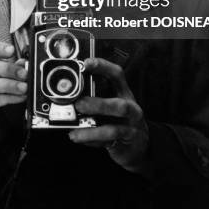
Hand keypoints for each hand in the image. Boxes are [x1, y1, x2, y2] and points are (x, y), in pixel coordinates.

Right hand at [0, 41, 27, 142]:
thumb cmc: (2, 102)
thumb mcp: (12, 84)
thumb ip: (16, 72)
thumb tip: (24, 62)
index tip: (11, 50)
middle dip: (6, 68)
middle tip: (24, 74)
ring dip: (8, 84)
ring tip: (24, 88)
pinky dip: (9, 98)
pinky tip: (21, 98)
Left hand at [68, 57, 149, 174]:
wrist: (138, 145)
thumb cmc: (120, 119)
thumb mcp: (111, 103)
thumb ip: (95, 96)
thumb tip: (69, 94)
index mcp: (124, 93)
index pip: (117, 75)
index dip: (103, 67)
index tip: (86, 63)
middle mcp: (131, 109)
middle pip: (120, 106)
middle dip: (99, 105)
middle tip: (79, 104)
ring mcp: (131, 128)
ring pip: (114, 129)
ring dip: (92, 130)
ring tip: (75, 131)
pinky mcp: (126, 143)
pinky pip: (108, 143)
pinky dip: (92, 141)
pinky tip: (78, 138)